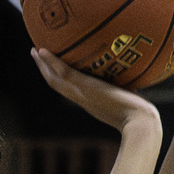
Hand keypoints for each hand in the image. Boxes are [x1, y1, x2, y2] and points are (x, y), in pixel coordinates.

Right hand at [31, 48, 161, 134]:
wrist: (139, 123)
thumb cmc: (140, 115)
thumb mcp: (130, 97)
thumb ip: (128, 86)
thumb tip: (137, 73)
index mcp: (89, 102)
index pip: (69, 89)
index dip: (59, 78)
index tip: (53, 67)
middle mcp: (82, 99)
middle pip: (56, 84)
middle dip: (45, 69)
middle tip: (36, 54)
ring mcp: (81, 94)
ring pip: (54, 78)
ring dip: (43, 64)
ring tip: (34, 50)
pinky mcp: (84, 88)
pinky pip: (63, 72)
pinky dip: (51, 62)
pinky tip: (43, 50)